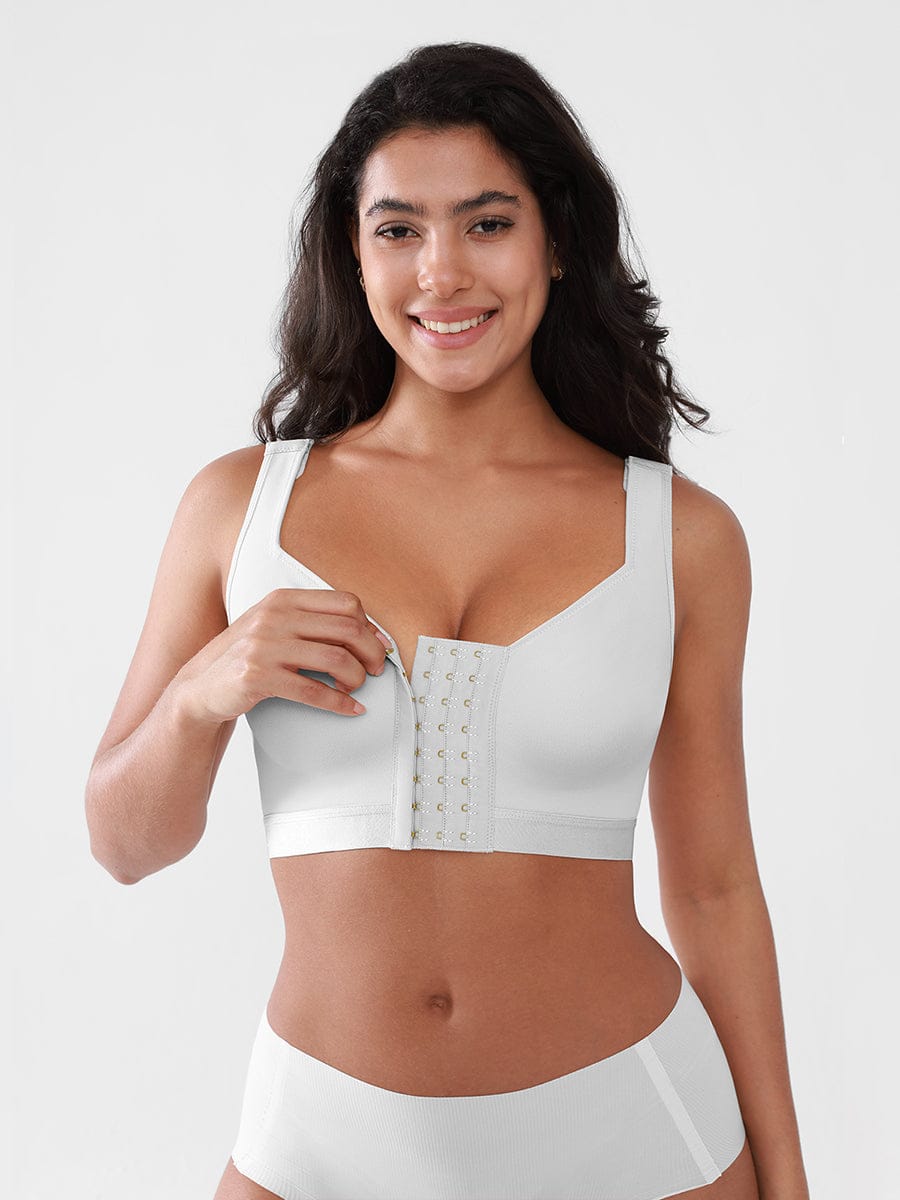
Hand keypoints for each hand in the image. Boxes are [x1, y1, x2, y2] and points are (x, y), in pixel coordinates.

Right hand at [174, 588, 391, 722]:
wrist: (200, 686)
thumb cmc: (247, 656)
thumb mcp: (275, 626)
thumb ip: (312, 623)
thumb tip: (370, 634)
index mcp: (283, 599)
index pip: (346, 603)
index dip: (370, 627)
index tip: (379, 646)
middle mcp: (274, 617)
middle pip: (347, 630)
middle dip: (371, 654)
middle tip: (376, 671)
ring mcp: (264, 646)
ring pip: (335, 660)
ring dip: (356, 679)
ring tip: (356, 689)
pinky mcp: (257, 676)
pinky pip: (313, 691)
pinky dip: (339, 703)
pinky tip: (350, 709)